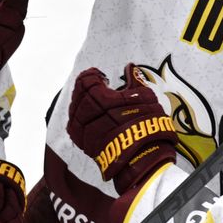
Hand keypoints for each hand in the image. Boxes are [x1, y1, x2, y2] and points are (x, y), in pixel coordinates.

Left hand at [67, 65, 177, 193]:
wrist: (144, 156)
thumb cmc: (148, 124)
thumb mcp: (145, 95)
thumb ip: (133, 79)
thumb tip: (129, 66)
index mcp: (100, 97)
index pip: (86, 79)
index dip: (92, 75)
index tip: (101, 77)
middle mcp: (87, 113)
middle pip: (79, 94)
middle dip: (87, 89)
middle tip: (98, 89)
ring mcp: (83, 129)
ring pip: (74, 111)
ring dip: (82, 104)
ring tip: (94, 104)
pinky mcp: (83, 144)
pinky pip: (74, 127)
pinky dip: (79, 120)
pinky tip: (89, 118)